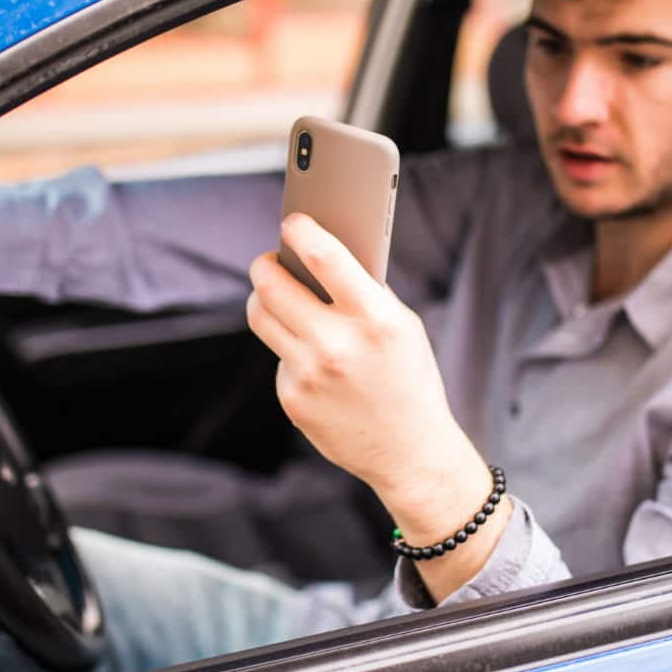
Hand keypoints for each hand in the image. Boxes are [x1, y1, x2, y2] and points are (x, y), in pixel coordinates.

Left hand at [247, 214, 510, 599]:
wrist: (410, 451)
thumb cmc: (408, 377)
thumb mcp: (401, 326)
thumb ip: (364, 291)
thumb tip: (317, 251)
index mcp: (374, 319)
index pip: (323, 256)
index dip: (300, 230)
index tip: (292, 220)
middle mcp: (336, 345)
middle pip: (272, 284)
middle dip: (265, 263)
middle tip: (269, 258)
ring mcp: (309, 374)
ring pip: (261, 315)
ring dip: (263, 297)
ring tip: (273, 291)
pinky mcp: (292, 398)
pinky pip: (278, 355)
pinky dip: (291, 348)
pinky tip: (314, 359)